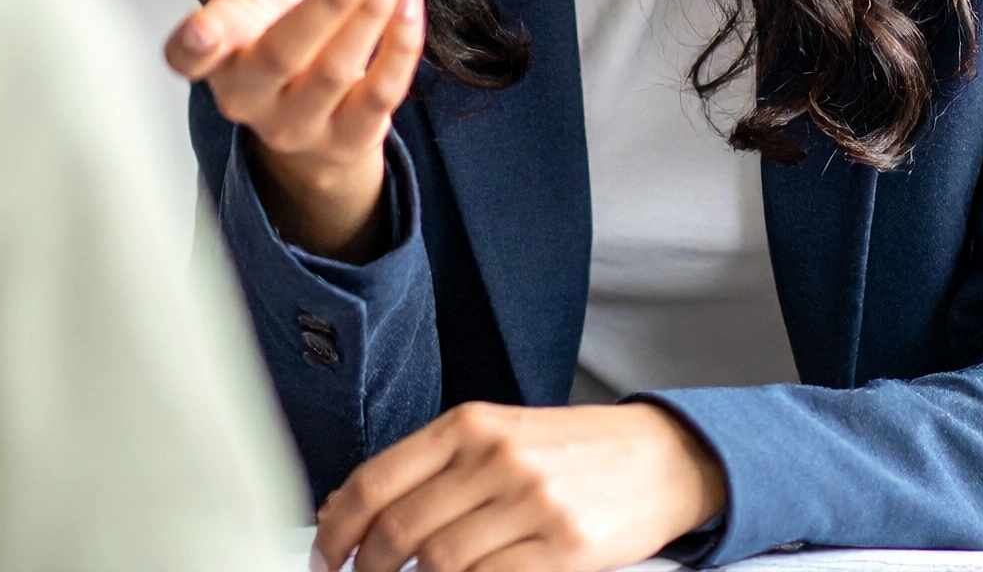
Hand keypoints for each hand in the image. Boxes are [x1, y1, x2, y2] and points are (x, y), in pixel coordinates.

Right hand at [156, 0, 424, 259]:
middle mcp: (251, 99)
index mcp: (214, 58)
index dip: (195, 44)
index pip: (192, 56)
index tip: (204, 27)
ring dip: (370, 11)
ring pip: (334, 71)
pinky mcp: (349, 138)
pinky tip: (409, 3)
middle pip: (283, 52)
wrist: (315, 101)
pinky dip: (398, 50)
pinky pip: (378, 97)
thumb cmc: (266, 26)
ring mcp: (300, 125)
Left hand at [313, 402, 727, 571]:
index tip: (323, 557)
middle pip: (400, 529)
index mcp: (470, 425)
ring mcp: (531, 500)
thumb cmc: (570, 452)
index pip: (376, 480)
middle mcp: (496, 457)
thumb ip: (429, 468)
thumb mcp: (498, 437)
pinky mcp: (564, 545)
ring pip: (439, 563)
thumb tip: (342, 508)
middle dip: (366, 570)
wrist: (658, 457)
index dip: (336, 528)